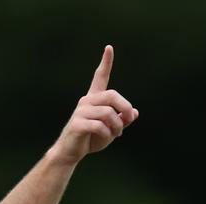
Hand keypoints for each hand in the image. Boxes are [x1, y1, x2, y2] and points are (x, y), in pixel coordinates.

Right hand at [48, 45, 138, 165]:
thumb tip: (135, 113)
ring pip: (108, 112)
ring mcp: (81, 112)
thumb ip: (121, 120)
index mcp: (94, 99)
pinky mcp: (77, 124)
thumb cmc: (90, 139)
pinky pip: (99, 125)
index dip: (105, 63)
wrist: (70, 153)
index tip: (109, 48)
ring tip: (117, 134)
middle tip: (128, 120)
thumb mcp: (110, 130)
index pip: (100, 77)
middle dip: (125, 107)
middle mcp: (86, 101)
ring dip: (117, 125)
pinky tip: (106, 137)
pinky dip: (107, 133)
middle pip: (112, 95)